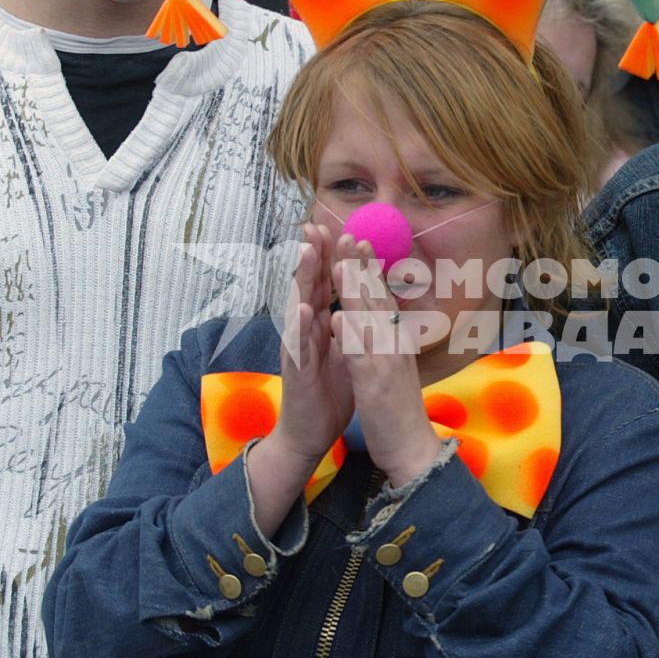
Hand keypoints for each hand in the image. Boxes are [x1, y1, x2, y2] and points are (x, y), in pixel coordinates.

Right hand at [246, 225, 353, 534]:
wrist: (310, 433)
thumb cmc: (328, 392)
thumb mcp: (345, 353)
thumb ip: (349, 326)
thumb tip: (362, 302)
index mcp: (323, 326)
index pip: (329, 286)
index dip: (335, 259)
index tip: (342, 230)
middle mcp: (307, 332)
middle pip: (311, 287)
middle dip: (314, 256)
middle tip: (315, 224)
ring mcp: (299, 349)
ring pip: (301, 308)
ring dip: (303, 280)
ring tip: (306, 251)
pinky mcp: (296, 371)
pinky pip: (299, 346)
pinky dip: (302, 327)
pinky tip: (305, 310)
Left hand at [330, 235, 441, 486]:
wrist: (411, 448)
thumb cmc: (398, 410)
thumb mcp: (392, 368)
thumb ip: (383, 341)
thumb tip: (371, 317)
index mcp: (397, 341)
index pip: (383, 298)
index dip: (371, 269)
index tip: (360, 241)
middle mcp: (395, 346)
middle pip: (377, 300)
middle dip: (362, 268)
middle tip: (351, 236)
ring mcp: (387, 364)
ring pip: (369, 322)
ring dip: (354, 293)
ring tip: (340, 265)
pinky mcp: (376, 386)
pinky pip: (360, 358)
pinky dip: (348, 338)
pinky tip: (336, 321)